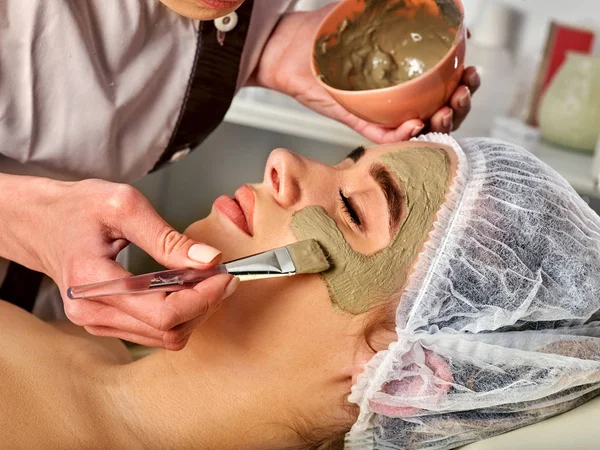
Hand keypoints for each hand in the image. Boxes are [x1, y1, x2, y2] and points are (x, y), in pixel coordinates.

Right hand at [1, 176, 238, 349]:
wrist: (41, 221)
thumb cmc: (77, 208)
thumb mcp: (124, 206)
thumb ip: (167, 237)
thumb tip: (209, 259)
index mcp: (95, 281)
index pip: (164, 313)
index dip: (204, 298)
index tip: (223, 275)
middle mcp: (92, 311)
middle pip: (169, 331)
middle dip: (205, 304)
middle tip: (221, 275)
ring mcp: (96, 322)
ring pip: (165, 337)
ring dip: (195, 311)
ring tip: (205, 279)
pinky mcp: (104, 322)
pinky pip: (153, 332)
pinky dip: (179, 314)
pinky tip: (185, 288)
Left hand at [253, 6, 480, 143]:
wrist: (289, 44)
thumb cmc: (331, 29)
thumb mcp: (379, 10)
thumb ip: (412, 7)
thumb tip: (456, 12)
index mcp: (409, 74)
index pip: (448, 86)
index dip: (466, 85)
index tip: (471, 74)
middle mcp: (398, 95)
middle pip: (441, 111)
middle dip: (460, 108)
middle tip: (459, 96)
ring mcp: (379, 110)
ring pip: (419, 128)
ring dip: (438, 125)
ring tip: (442, 113)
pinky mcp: (358, 122)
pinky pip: (385, 137)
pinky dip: (403, 136)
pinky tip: (414, 125)